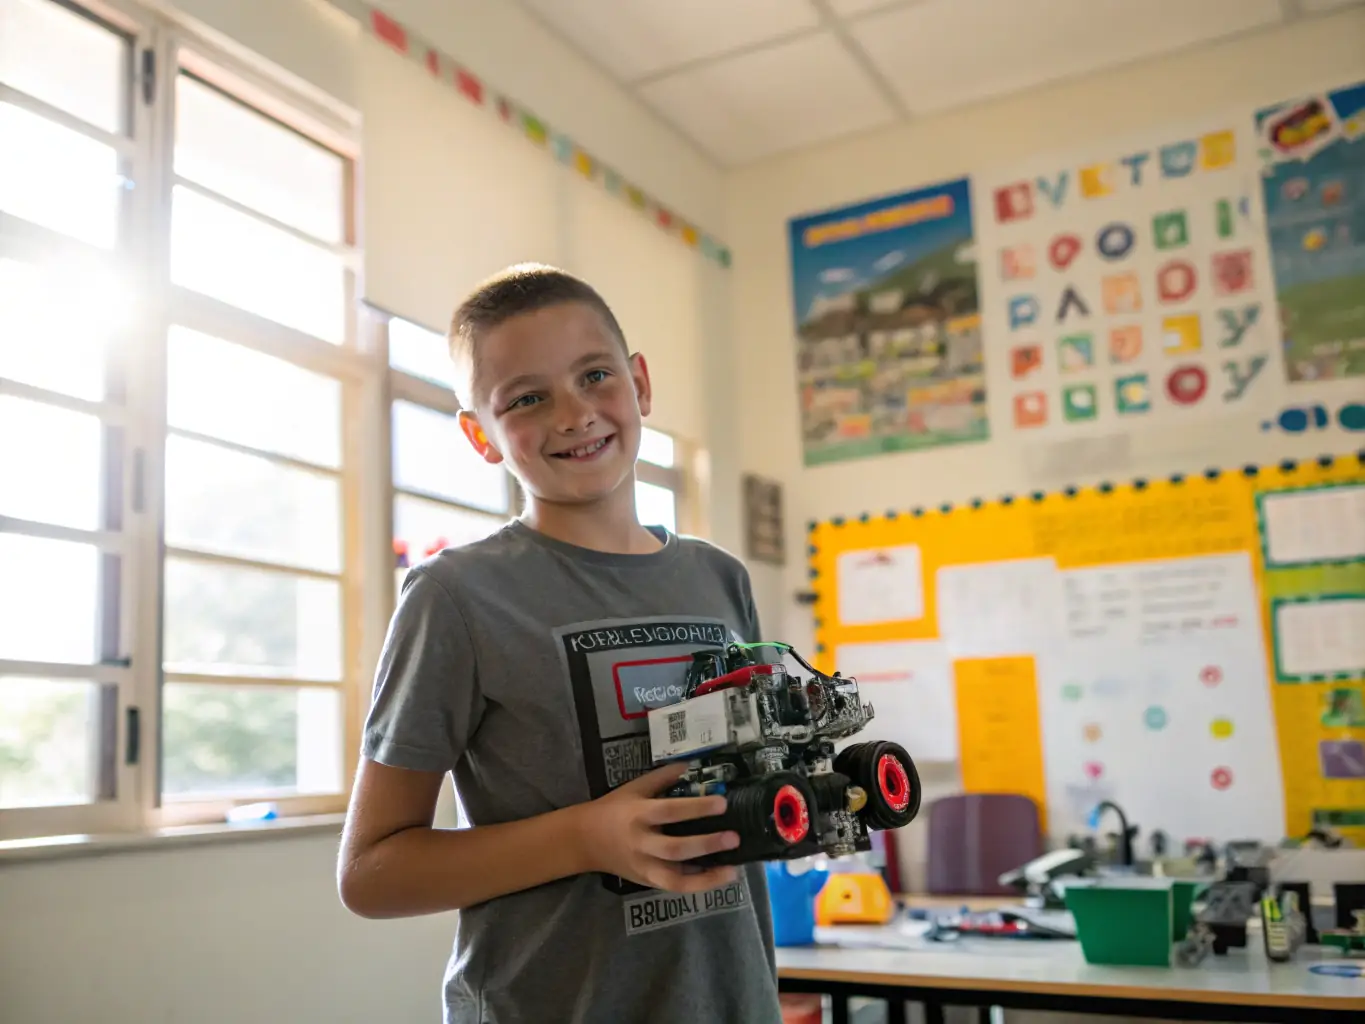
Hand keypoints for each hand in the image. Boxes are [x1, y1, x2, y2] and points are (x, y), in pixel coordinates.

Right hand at [574, 761, 740, 892]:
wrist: (585, 840)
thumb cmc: (613, 809)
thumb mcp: (634, 787)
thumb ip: (663, 777)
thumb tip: (691, 765)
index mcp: (638, 814)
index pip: (670, 811)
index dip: (697, 808)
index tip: (723, 804)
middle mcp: (641, 842)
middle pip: (675, 848)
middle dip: (706, 844)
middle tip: (733, 837)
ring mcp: (644, 866)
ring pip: (675, 878)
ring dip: (706, 877)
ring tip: (732, 870)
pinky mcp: (647, 881)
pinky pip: (674, 886)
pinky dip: (697, 885)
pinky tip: (718, 877)